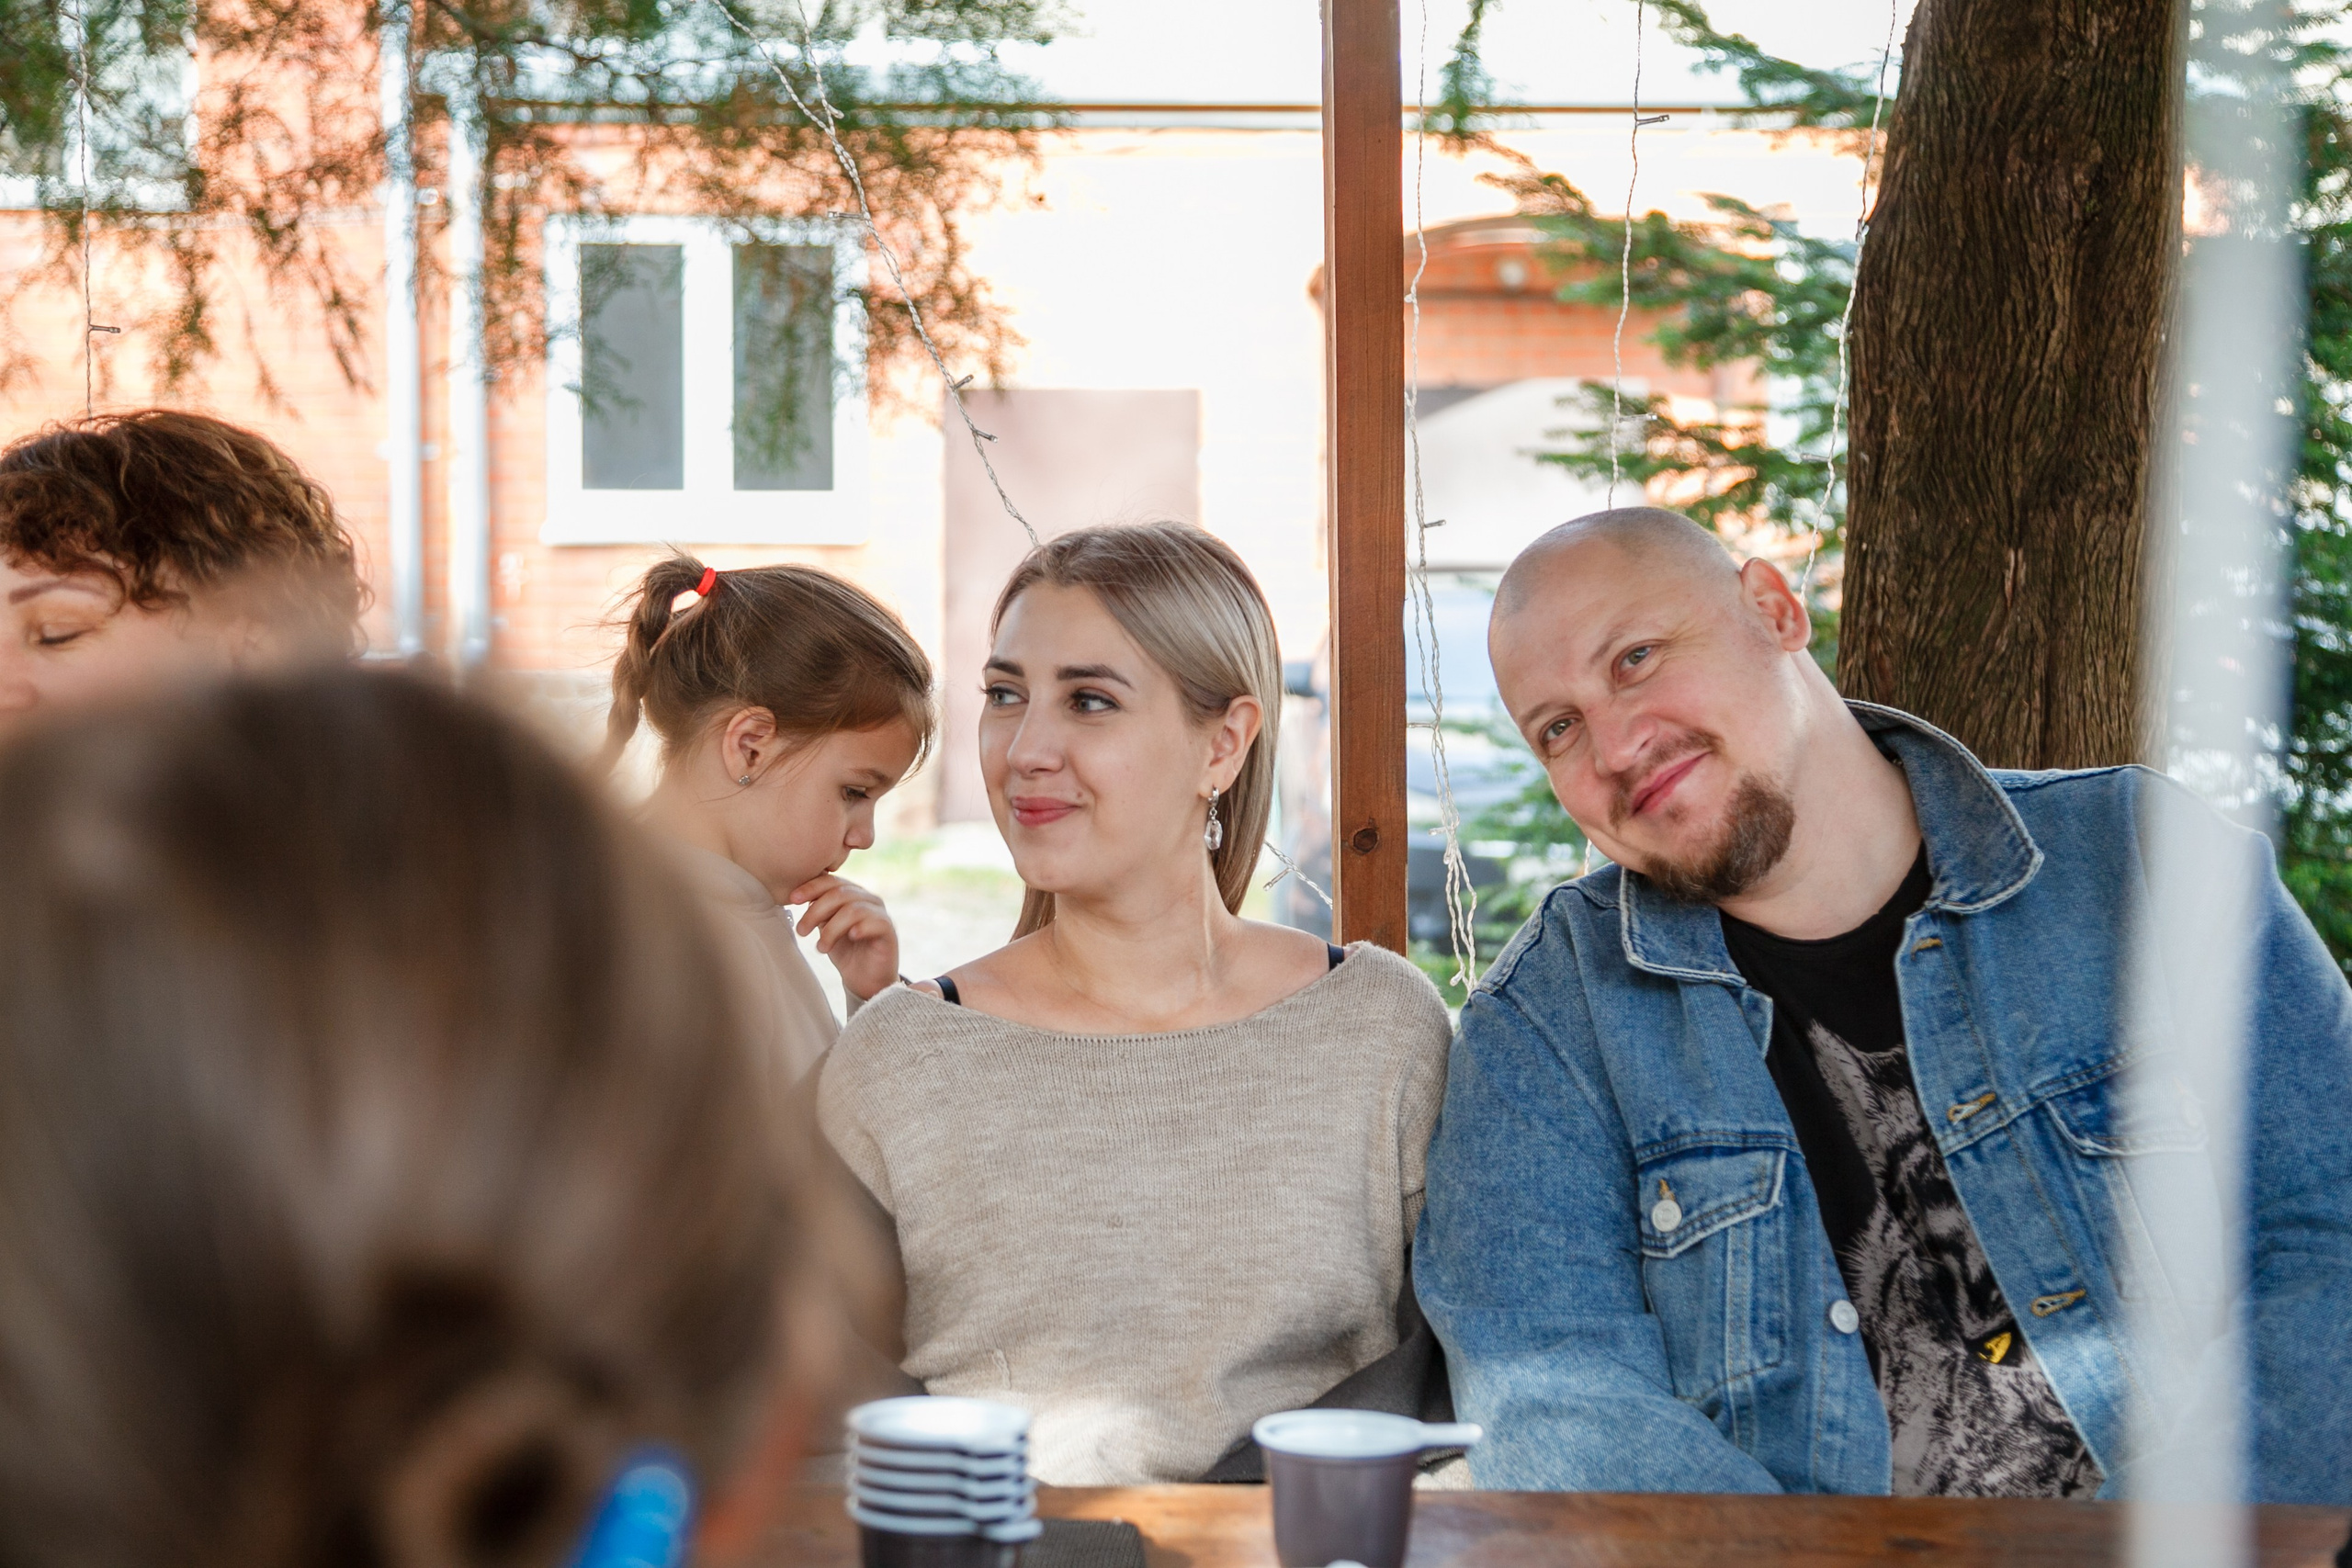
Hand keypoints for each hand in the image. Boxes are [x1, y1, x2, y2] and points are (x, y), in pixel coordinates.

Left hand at [788, 874, 899, 1002]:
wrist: (865, 981)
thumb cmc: (845, 952)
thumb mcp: (825, 927)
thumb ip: (818, 911)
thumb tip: (798, 897)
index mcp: (852, 894)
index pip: (831, 881)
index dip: (811, 887)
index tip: (793, 900)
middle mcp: (868, 899)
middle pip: (839, 893)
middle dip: (816, 911)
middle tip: (802, 931)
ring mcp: (880, 913)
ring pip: (853, 909)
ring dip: (832, 929)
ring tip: (821, 948)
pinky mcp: (889, 931)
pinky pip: (876, 922)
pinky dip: (860, 927)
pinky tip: (851, 936)